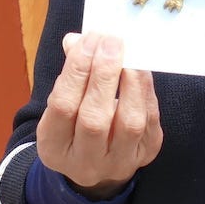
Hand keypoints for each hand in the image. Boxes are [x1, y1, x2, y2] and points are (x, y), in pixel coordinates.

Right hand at [36, 31, 162, 198]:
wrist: (97, 161)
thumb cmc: (75, 123)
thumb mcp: (62, 104)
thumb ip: (70, 73)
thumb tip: (78, 40)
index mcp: (54, 148)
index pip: (63, 106)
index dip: (77, 70)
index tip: (89, 40)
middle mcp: (85, 163)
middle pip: (94, 118)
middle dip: (104, 74)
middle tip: (110, 42)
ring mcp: (118, 163)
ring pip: (129, 123)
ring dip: (130, 82)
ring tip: (128, 55)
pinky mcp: (145, 154)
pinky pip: (150, 122)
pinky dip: (145, 91)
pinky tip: (139, 70)